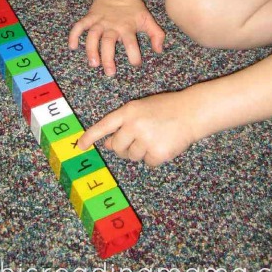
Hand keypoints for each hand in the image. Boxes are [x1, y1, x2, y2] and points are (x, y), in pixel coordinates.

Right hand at [69, 0, 164, 75]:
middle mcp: (112, 26)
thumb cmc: (135, 9)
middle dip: (108, 57)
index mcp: (127, 27)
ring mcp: (100, 21)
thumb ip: (157, 35)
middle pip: (108, 42)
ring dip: (91, 49)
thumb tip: (159, 50)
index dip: (134, 54)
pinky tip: (72, 46)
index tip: (135, 64)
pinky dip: (74, 35)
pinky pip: (80, 25)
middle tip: (110, 72)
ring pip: (93, 36)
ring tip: (93, 63)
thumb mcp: (148, 20)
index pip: (131, 42)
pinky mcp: (90, 17)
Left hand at [78, 90, 197, 166]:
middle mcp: (134, 125)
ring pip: (133, 156)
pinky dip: (155, 158)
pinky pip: (148, 163)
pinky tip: (164, 144)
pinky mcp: (157, 153)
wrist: (192, 112)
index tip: (79, 146)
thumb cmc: (166, 108)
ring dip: (142, 151)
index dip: (90, 136)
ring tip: (156, 137)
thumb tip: (109, 144)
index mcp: (129, 111)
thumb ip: (124, 124)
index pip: (104, 125)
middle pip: (117, 147)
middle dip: (124, 148)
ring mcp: (145, 139)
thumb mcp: (141, 109)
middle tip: (138, 141)